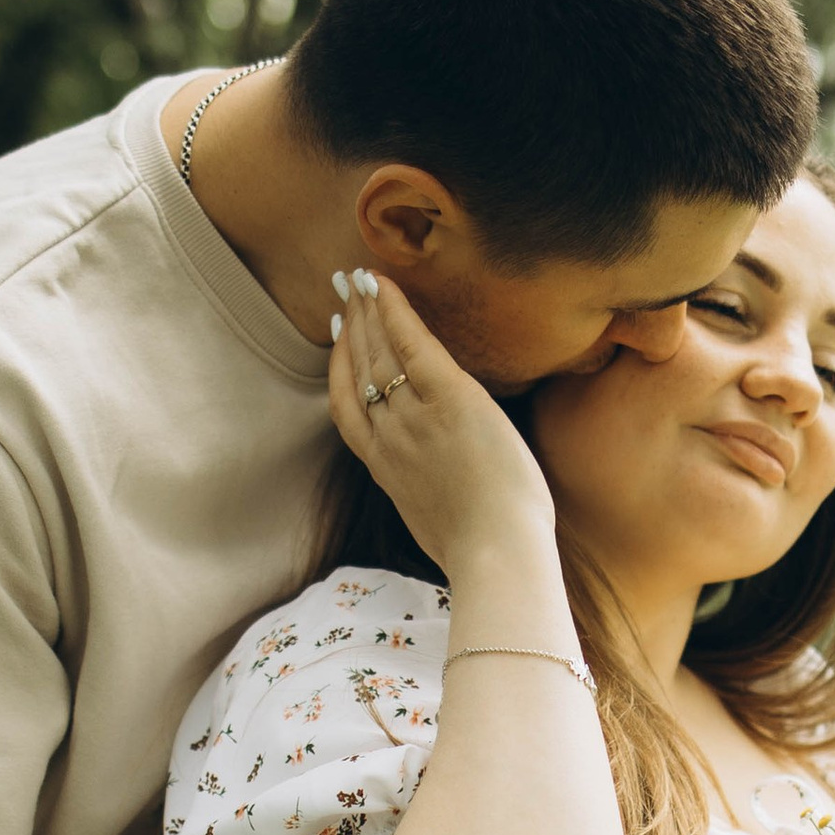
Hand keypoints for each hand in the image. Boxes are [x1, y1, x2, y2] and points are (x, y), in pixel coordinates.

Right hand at [329, 269, 556, 580]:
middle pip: (360, 370)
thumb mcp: (436, 522)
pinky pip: (412, 344)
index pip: (349, 407)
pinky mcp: (450, 399)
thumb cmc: (483, 550)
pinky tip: (381, 283)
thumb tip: (441, 488)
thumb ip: (428, 492)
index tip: (337, 338)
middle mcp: (389, 437)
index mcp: (385, 469)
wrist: (497, 553)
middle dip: (350, 326)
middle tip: (342, 290)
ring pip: (380, 353)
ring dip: (367, 311)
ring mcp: (414, 417)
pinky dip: (393, 310)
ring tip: (359, 280)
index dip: (340, 367)